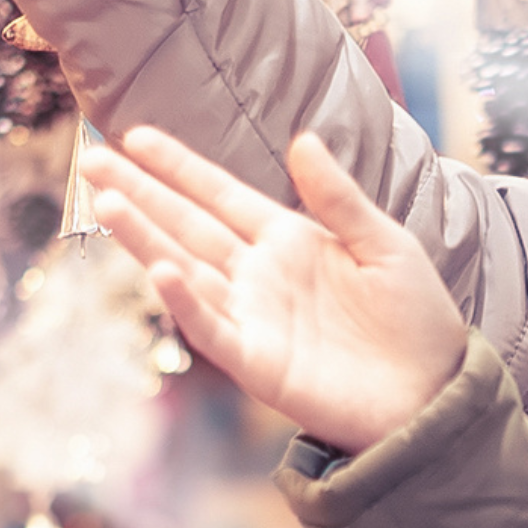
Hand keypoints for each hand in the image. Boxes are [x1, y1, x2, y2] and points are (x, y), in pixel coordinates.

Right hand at [82, 128, 468, 452]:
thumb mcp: (385, 245)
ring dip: (146, 238)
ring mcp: (253, 318)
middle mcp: (259, 275)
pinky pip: (212, 328)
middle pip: (187, 226)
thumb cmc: (415, 319)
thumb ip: (339, 198)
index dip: (179, 167)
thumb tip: (303, 139)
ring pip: (185, 270)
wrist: (434, 393)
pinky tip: (161, 270)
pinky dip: (185, 302)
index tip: (136, 135)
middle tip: (92, 159)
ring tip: (107, 201)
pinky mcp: (258, 362)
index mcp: (289, 240)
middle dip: (140, 193)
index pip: (221, 195)